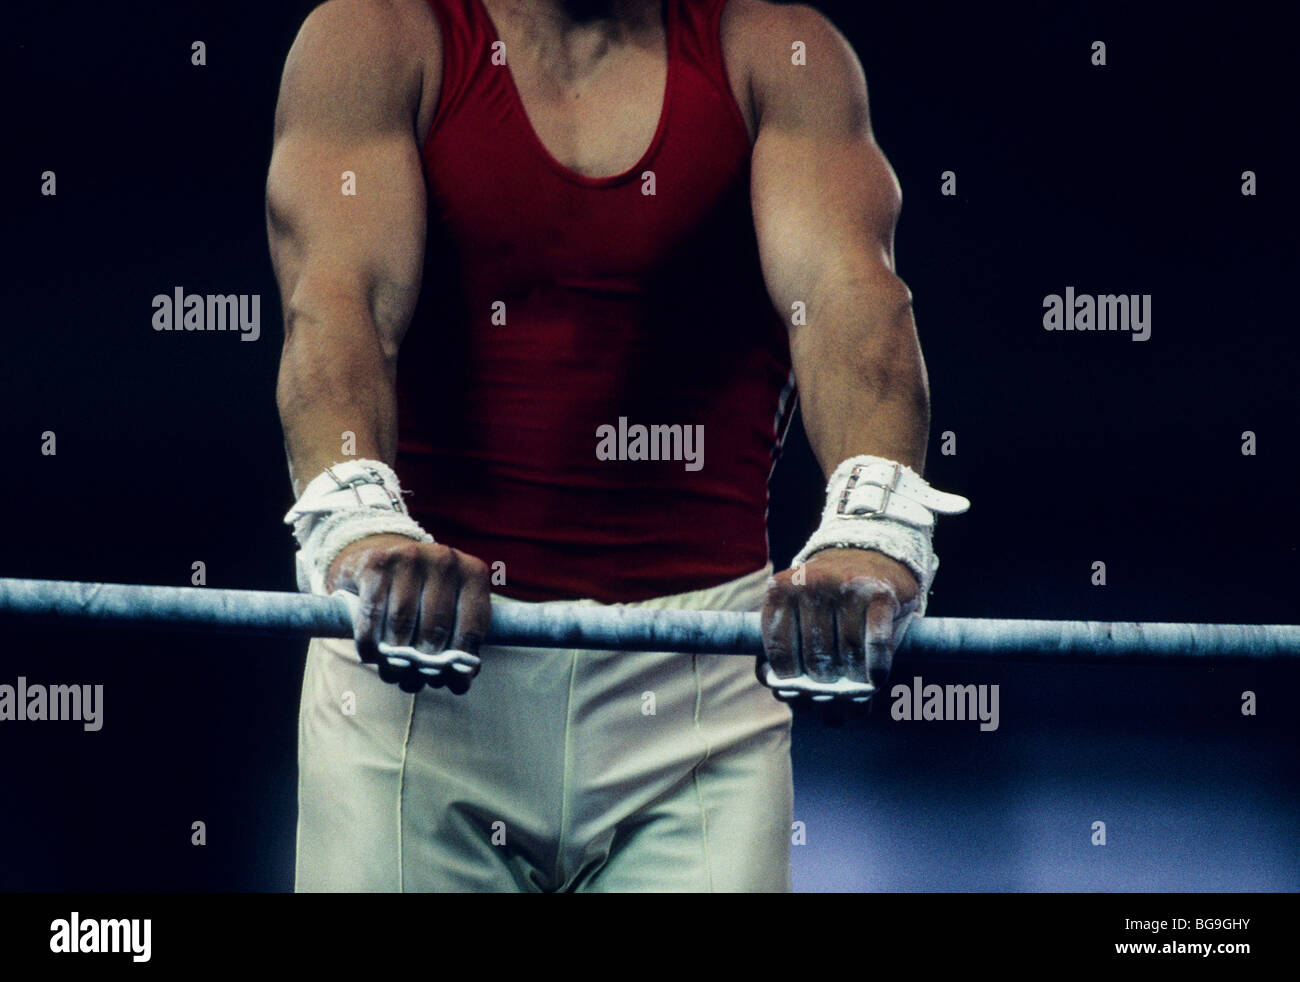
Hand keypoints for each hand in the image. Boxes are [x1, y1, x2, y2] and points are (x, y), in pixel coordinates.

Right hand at [327, 534, 490, 693]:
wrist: (382, 559)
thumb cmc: (422, 595)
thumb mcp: (450, 610)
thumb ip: (458, 642)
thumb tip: (460, 682)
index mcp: (473, 573)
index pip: (472, 628)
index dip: (460, 663)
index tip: (449, 683)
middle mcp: (445, 560)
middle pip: (436, 628)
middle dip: (425, 665)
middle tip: (415, 682)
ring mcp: (410, 557)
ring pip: (402, 624)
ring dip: (397, 659)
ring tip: (394, 675)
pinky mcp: (376, 563)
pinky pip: (372, 614)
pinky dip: (370, 643)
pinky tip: (371, 657)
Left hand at [759, 548, 918, 705]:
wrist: (871, 556)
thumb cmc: (829, 599)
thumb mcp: (798, 612)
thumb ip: (784, 649)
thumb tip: (782, 694)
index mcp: (781, 590)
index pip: (779, 649)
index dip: (789, 678)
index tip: (800, 688)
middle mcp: (811, 583)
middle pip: (815, 656)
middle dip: (825, 683)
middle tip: (833, 693)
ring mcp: (847, 586)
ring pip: (847, 653)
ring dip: (853, 681)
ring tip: (855, 690)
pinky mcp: (880, 594)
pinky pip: (875, 643)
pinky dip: (876, 667)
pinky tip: (875, 680)